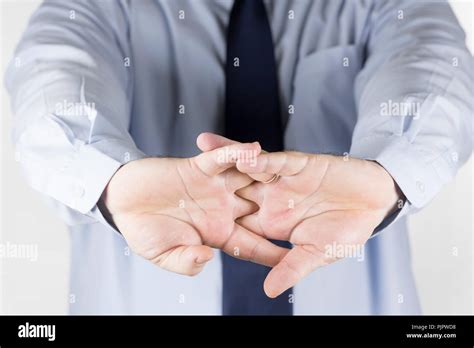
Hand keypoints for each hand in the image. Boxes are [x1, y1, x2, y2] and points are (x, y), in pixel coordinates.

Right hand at [99, 142, 287, 275]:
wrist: (123, 201)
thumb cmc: (143, 231)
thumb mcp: (163, 255)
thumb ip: (184, 262)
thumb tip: (206, 259)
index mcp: (217, 233)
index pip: (251, 245)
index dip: (272, 254)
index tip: (295, 260)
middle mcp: (222, 209)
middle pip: (259, 212)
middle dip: (283, 213)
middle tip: (311, 211)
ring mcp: (214, 188)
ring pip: (248, 181)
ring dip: (266, 177)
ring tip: (291, 175)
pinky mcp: (201, 167)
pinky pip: (222, 159)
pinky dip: (236, 154)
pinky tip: (254, 150)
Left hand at [198, 133, 401, 296]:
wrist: (373, 201)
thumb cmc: (347, 230)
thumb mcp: (318, 253)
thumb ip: (292, 267)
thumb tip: (269, 291)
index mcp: (272, 224)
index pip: (238, 225)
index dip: (213, 225)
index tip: (187, 226)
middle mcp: (271, 200)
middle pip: (234, 192)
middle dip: (210, 185)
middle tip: (179, 178)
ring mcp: (282, 181)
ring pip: (248, 169)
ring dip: (226, 159)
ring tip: (198, 149)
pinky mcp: (297, 164)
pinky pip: (273, 159)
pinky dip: (257, 155)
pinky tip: (240, 150)